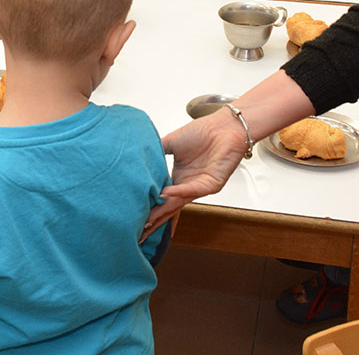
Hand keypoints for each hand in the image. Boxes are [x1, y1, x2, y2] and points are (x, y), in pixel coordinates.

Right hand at [145, 108, 247, 235]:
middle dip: (154, 220)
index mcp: (178, 178)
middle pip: (168, 207)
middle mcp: (187, 185)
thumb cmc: (202, 132)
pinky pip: (192, 189)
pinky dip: (178, 192)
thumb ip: (155, 152)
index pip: (160, 198)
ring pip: (178, 203)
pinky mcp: (211, 184)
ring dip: (163, 211)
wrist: (223, 126)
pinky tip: (165, 193)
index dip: (149, 208)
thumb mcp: (170, 143)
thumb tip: (136, 159)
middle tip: (139, 233)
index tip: (135, 218)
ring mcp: (199, 187)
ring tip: (148, 219)